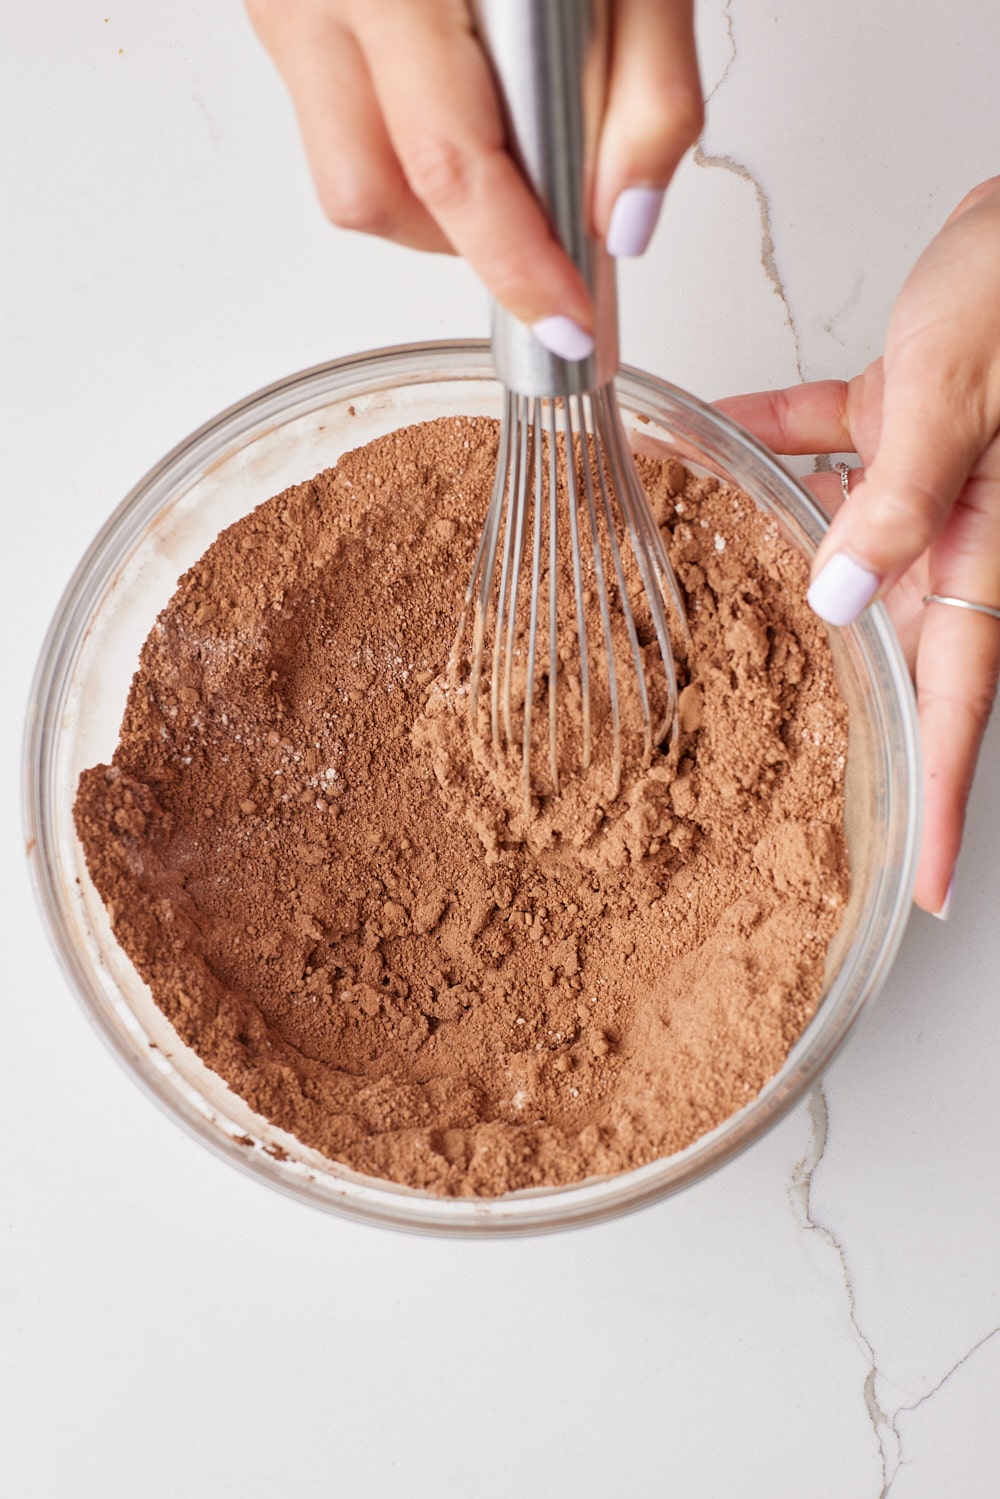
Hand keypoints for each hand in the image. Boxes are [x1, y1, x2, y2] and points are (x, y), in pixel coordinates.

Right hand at [245, 0, 701, 356]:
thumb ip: (647, 88)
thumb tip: (625, 220)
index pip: (454, 167)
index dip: (515, 264)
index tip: (569, 324)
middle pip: (373, 196)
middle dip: (466, 242)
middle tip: (542, 234)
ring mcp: (284, 2)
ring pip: (345, 175)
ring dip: (432, 200)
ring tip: (502, 144)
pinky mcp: (278, 7)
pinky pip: (334, 121)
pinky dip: (407, 144)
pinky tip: (459, 96)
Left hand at [718, 177, 999, 917]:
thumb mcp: (955, 393)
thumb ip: (899, 499)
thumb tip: (837, 597)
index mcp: (992, 546)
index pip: (963, 701)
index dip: (944, 801)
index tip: (927, 883)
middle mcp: (964, 527)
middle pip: (899, 649)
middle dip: (854, 719)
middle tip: (800, 787)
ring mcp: (932, 476)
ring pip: (846, 553)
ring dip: (779, 579)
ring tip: (713, 633)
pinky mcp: (903, 417)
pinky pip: (821, 452)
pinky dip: (763, 451)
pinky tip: (704, 448)